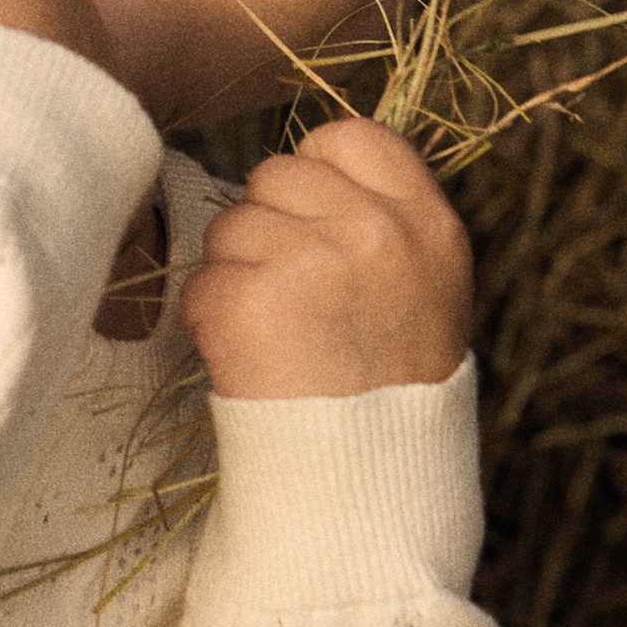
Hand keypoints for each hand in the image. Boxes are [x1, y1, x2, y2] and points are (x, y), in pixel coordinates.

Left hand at [179, 114, 470, 398]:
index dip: (317, 174)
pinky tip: (251, 363)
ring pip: (228, 227)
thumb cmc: (389, 391)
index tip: (315, 226)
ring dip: (236, 277)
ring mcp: (310, 263)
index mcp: (427, 225)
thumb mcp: (425, 292)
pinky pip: (199, 285)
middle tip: (297, 302)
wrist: (367, 489)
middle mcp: (374, 233)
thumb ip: (382, 222)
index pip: (350, 137)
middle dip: (269, 229)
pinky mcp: (248, 303)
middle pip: (274, 175)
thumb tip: (307, 168)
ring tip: (279, 338)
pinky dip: (210, 325)